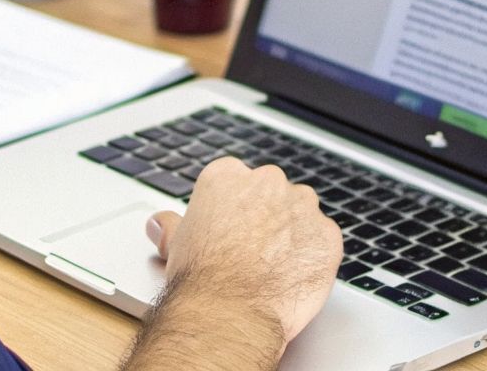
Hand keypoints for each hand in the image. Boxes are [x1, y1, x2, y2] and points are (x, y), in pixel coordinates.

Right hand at [122, 157, 341, 367]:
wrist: (231, 310)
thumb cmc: (201, 277)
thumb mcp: (176, 245)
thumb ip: (172, 226)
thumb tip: (159, 223)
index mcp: (228, 175)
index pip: (236, 182)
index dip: (234, 210)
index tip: (232, 230)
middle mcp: (268, 182)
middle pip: (271, 193)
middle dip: (266, 217)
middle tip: (253, 250)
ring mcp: (302, 206)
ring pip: (301, 214)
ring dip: (293, 232)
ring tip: (275, 266)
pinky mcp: (328, 234)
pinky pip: (323, 240)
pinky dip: (313, 255)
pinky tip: (294, 275)